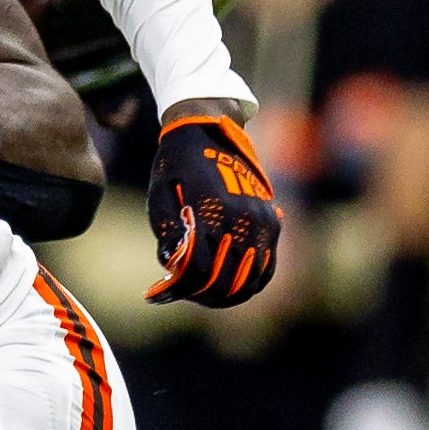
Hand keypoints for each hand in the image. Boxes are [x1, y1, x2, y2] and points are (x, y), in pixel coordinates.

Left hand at [145, 104, 280, 306]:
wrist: (210, 134)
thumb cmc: (177, 167)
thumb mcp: (160, 195)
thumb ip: (166, 231)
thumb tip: (173, 267)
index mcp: (211, 210)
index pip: (199, 270)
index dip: (177, 289)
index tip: (156, 295)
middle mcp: (241, 218)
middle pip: (224, 281)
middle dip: (197, 295)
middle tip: (178, 293)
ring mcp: (262, 222)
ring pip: (249, 281)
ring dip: (223, 296)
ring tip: (200, 293)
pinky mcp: (273, 222)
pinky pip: (267, 268)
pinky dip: (248, 284)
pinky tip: (226, 288)